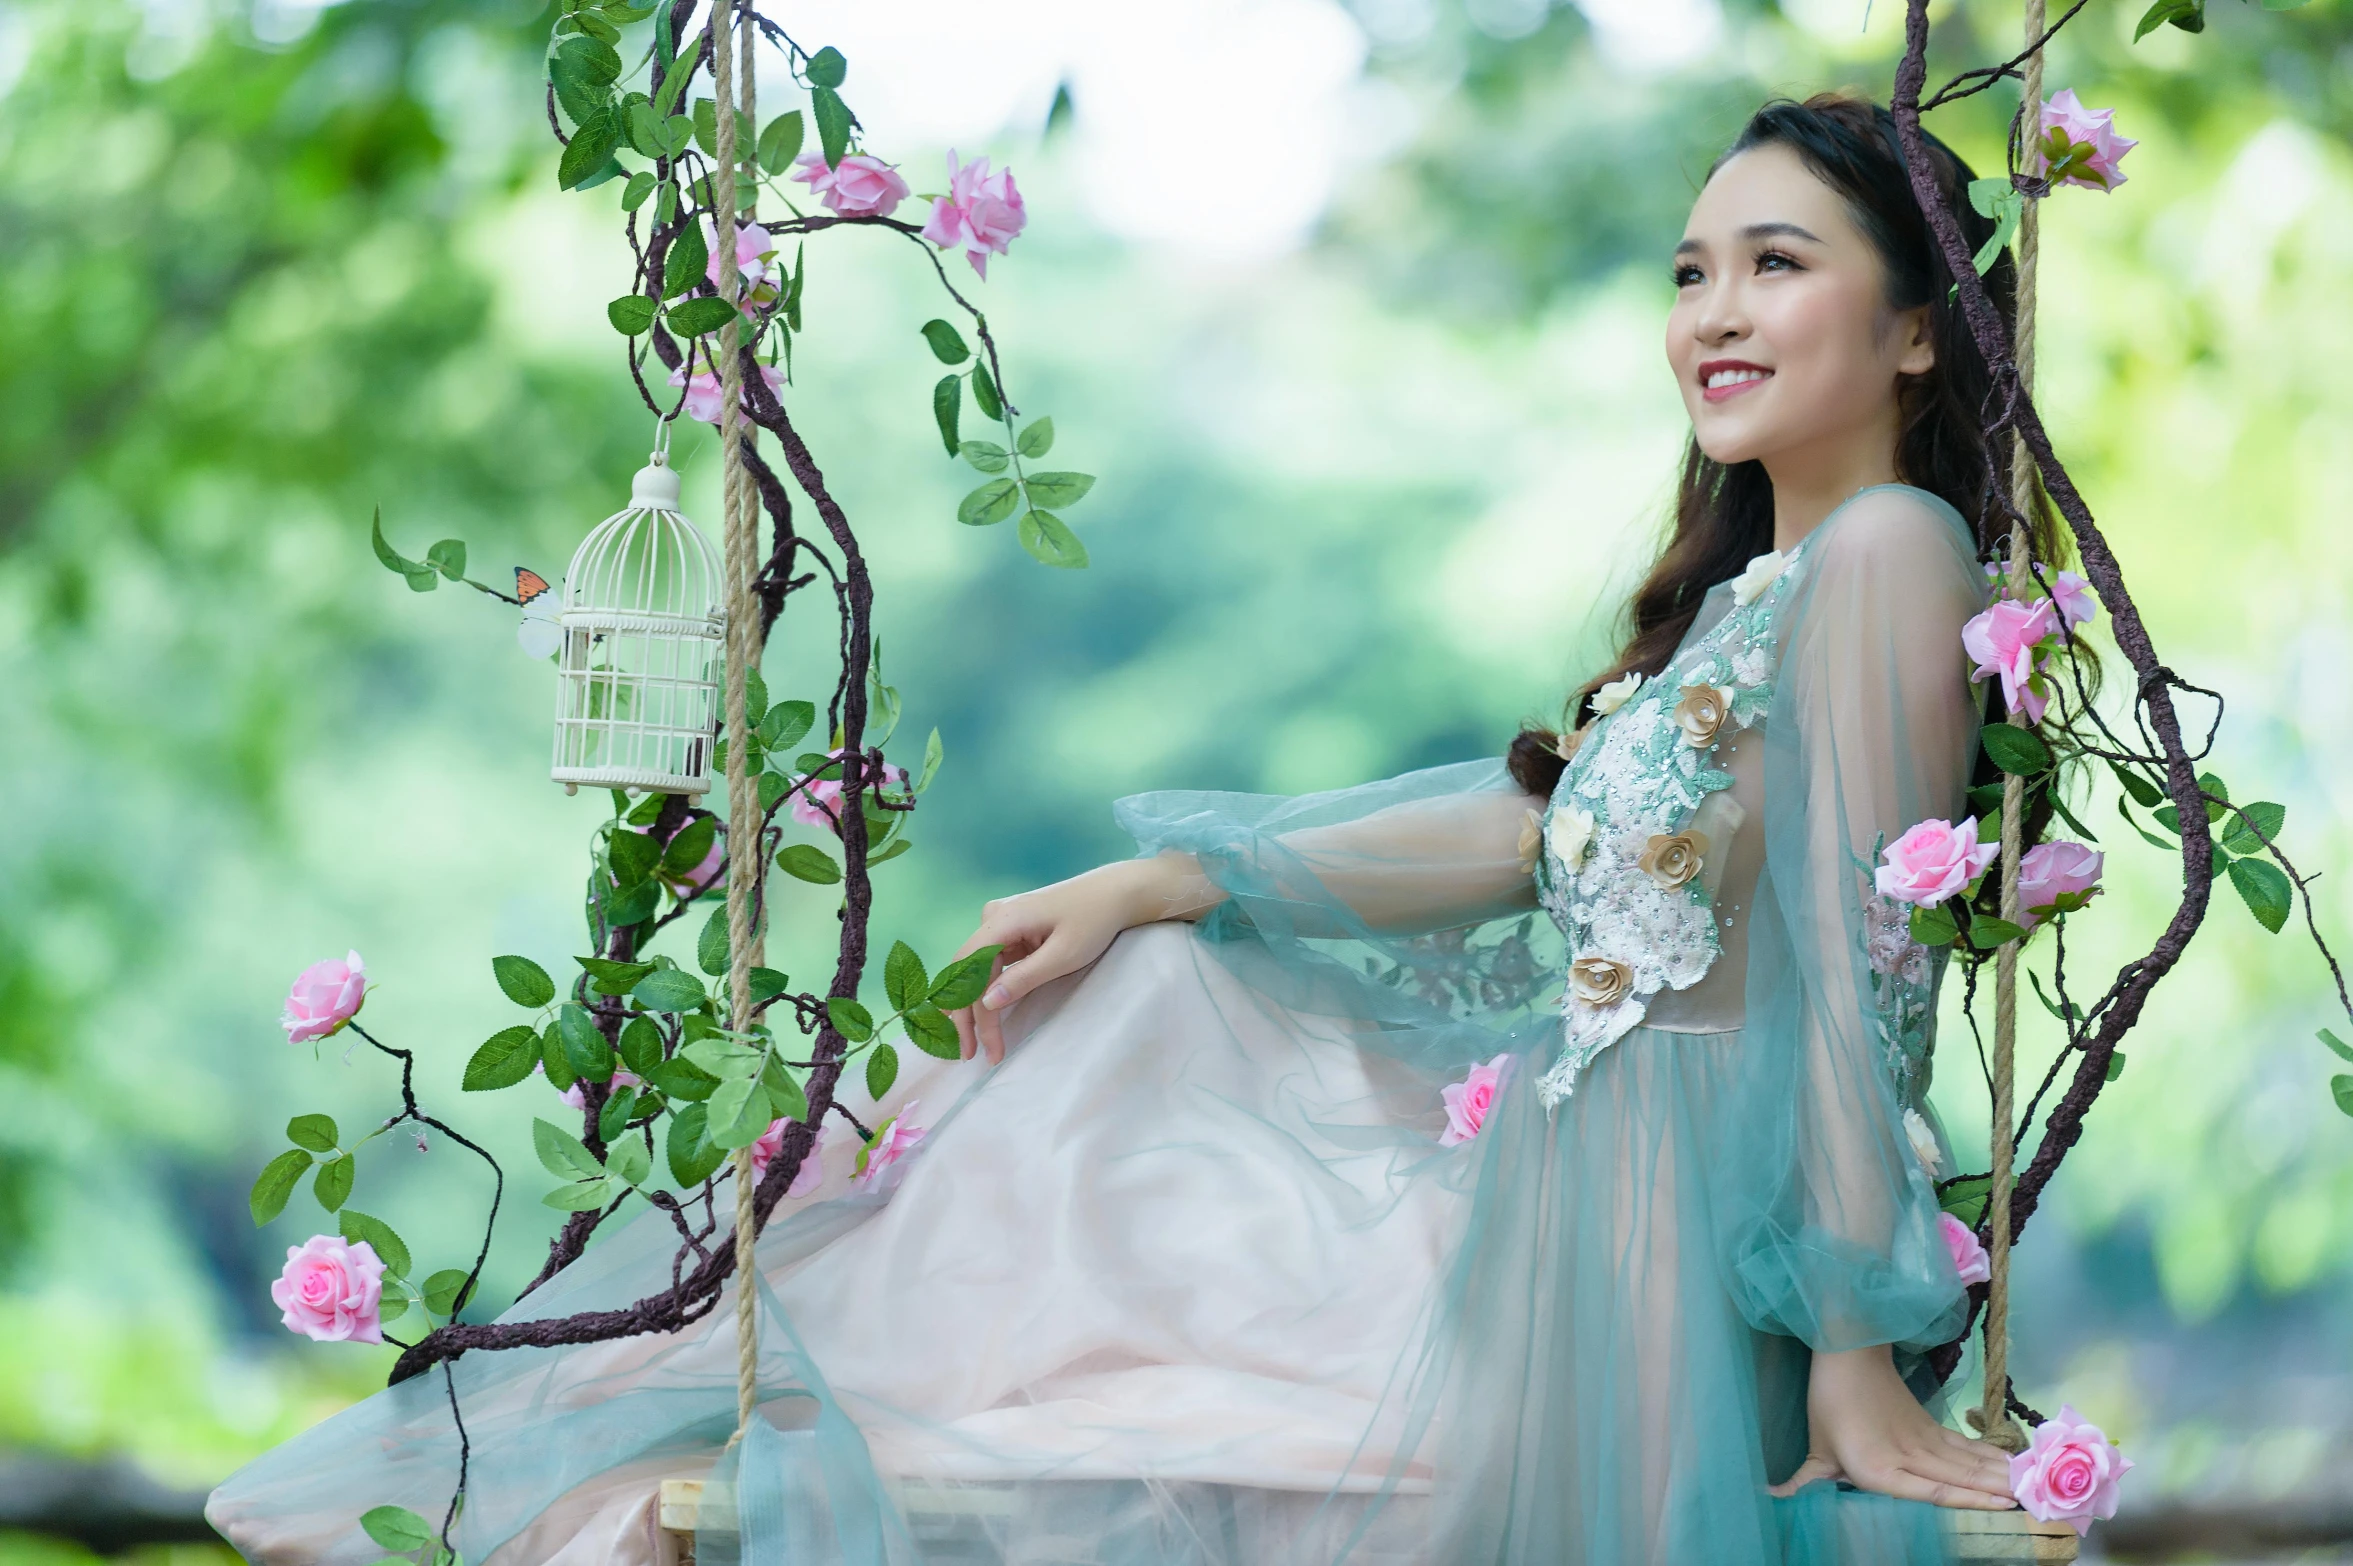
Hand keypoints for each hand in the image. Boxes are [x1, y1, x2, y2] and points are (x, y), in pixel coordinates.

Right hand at [946, 853, 1219, 1063]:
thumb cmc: (1093, 921)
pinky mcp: (1011, 930)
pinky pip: (990, 965)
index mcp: (1002, 919)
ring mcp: (1000, 923)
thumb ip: (1023, 979)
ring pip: (976, 971)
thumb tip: (986, 1003)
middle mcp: (993, 918)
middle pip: (966, 972)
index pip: (968, 970)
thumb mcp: (1062, 956)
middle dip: (966, 1015)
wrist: (1114, 893)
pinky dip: (988, 991)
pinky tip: (987, 1015)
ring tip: (979, 1042)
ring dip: (975, 1006)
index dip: (968, 1011)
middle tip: (971, 1054)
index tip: (977, 1046)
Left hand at [1767, 1344, 2016, 1510]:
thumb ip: (1806, 1480)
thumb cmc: (1830, 1403)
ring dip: (2000, 1475)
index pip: (1928, 1492)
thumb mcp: (1816, 1447)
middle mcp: (1907, 1456)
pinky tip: (2011, 1464)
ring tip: (2032, 1487)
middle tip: (2033, 1503)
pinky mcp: (1930, 1425)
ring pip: (1966, 1461)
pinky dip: (1988, 1456)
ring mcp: (1922, 1439)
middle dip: (1996, 1492)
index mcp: (1877, 1468)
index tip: (2002, 1506)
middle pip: (1958, 1478)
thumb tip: (1771, 1497)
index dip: (1967, 1500)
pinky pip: (1963, 1446)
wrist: (1848, 1351)